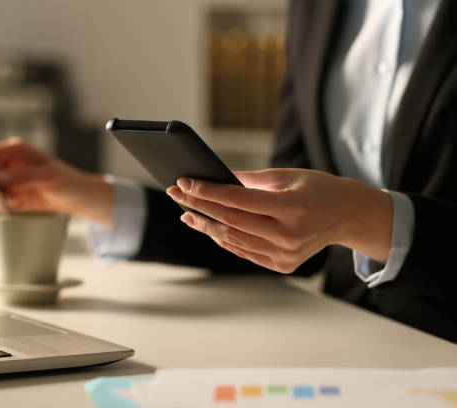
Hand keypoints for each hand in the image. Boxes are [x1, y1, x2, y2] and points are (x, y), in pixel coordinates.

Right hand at [0, 137, 113, 227]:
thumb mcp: (49, 178)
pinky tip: (20, 207)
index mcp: (15, 150)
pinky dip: (2, 207)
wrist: (78, 198)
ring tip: (17, 204)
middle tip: (3, 201)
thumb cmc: (68, 182)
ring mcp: (8, 179)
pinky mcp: (11, 194)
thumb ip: (23, 176)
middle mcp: (8, 163)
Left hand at [166, 168, 392, 273]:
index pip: (237, 200)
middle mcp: (288, 236)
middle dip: (198, 207)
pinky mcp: (283, 265)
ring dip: (206, 226)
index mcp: (292, 209)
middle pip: (230, 221)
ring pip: (233, 240)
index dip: (206, 192)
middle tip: (176, 194)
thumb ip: (251, 179)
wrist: (349, 216)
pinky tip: (209, 227)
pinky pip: (244, 251)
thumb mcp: (289, 175)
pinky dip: (224, 239)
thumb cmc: (319, 189)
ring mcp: (286, 254)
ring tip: (187, 213)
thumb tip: (216, 178)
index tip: (184, 183)